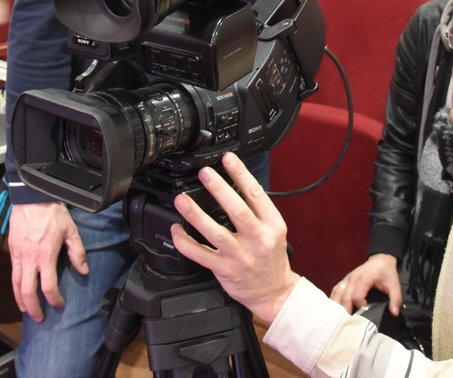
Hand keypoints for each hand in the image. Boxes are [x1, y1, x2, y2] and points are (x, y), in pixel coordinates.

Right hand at [8, 202, 88, 322]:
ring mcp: (18, 255)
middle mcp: (29, 258)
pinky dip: (15, 286)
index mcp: (45, 254)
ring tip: (27, 310)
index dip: (54, 299)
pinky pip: (13, 273)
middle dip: (33, 308)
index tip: (59, 304)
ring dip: (21, 300)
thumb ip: (77, 252)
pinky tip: (20, 291)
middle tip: (39, 317)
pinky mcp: (12, 250)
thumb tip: (83, 270)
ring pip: (16, 284)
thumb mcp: (71, 230)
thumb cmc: (51, 212)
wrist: (31, 197)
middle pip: (27, 291)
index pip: (48, 286)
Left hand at [170, 152, 299, 325]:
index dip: (241, 174)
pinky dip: (186, 242)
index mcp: (272, 225)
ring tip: (182, 200)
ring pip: (216, 233)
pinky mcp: (225, 270)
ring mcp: (240, 256)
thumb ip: (258, 210)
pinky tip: (177, 230)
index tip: (228, 159)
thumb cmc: (271, 258)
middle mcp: (258, 240)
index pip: (256, 195)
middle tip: (204, 173)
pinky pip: (201, 255)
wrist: (274, 292)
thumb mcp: (274, 230)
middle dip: (219, 190)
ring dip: (196, 215)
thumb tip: (235, 182)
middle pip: (237, 211)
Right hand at [329, 253, 401, 315]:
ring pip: (337, 294)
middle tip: (350, 324)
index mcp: (363, 279)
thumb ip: (395, 299)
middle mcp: (352, 279)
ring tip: (340, 319)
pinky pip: (335, 291)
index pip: (356, 297)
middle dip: (347, 311)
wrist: (380, 260)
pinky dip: (334, 300)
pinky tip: (335, 310)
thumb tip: (394, 312)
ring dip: (338, 307)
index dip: (361, 308)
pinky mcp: (344, 281)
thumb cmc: (386, 272)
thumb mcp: (394, 284)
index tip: (366, 315)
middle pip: (344, 298)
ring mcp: (346, 279)